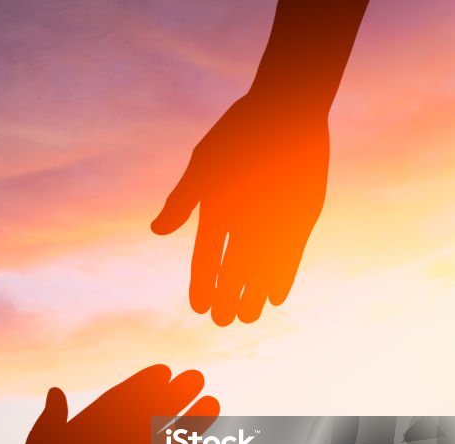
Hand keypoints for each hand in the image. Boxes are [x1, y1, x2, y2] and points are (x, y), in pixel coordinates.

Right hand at [152, 89, 329, 324]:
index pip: (205, 258)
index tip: (199, 308)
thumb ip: (183, 201)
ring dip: (254, 293)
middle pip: (231, 269)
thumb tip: (157, 232)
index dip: (201, 284)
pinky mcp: (298, 219)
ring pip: (260, 267)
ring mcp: (271, 222)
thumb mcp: (205, 166)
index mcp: (215, 212)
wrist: (287, 111)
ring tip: (249, 318)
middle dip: (227, 296)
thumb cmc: (239, 135)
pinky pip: (288, 255)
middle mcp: (242, 222)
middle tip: (223, 322)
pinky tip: (277, 296)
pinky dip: (283, 275)